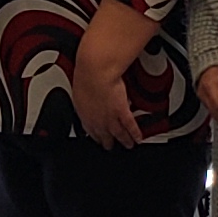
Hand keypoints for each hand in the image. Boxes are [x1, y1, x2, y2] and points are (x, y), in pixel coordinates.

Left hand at [70, 6, 151, 149]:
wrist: (95, 69)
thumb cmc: (85, 72)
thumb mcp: (80, 82)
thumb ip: (83, 88)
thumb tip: (83, 82)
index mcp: (83, 110)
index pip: (88, 127)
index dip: (93, 134)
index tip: (96, 138)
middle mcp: (95, 117)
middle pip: (102, 134)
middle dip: (107, 142)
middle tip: (110, 147)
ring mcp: (108, 116)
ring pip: (117, 133)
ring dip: (123, 141)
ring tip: (128, 146)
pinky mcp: (122, 113)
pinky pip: (129, 127)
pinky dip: (134, 134)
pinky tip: (138, 138)